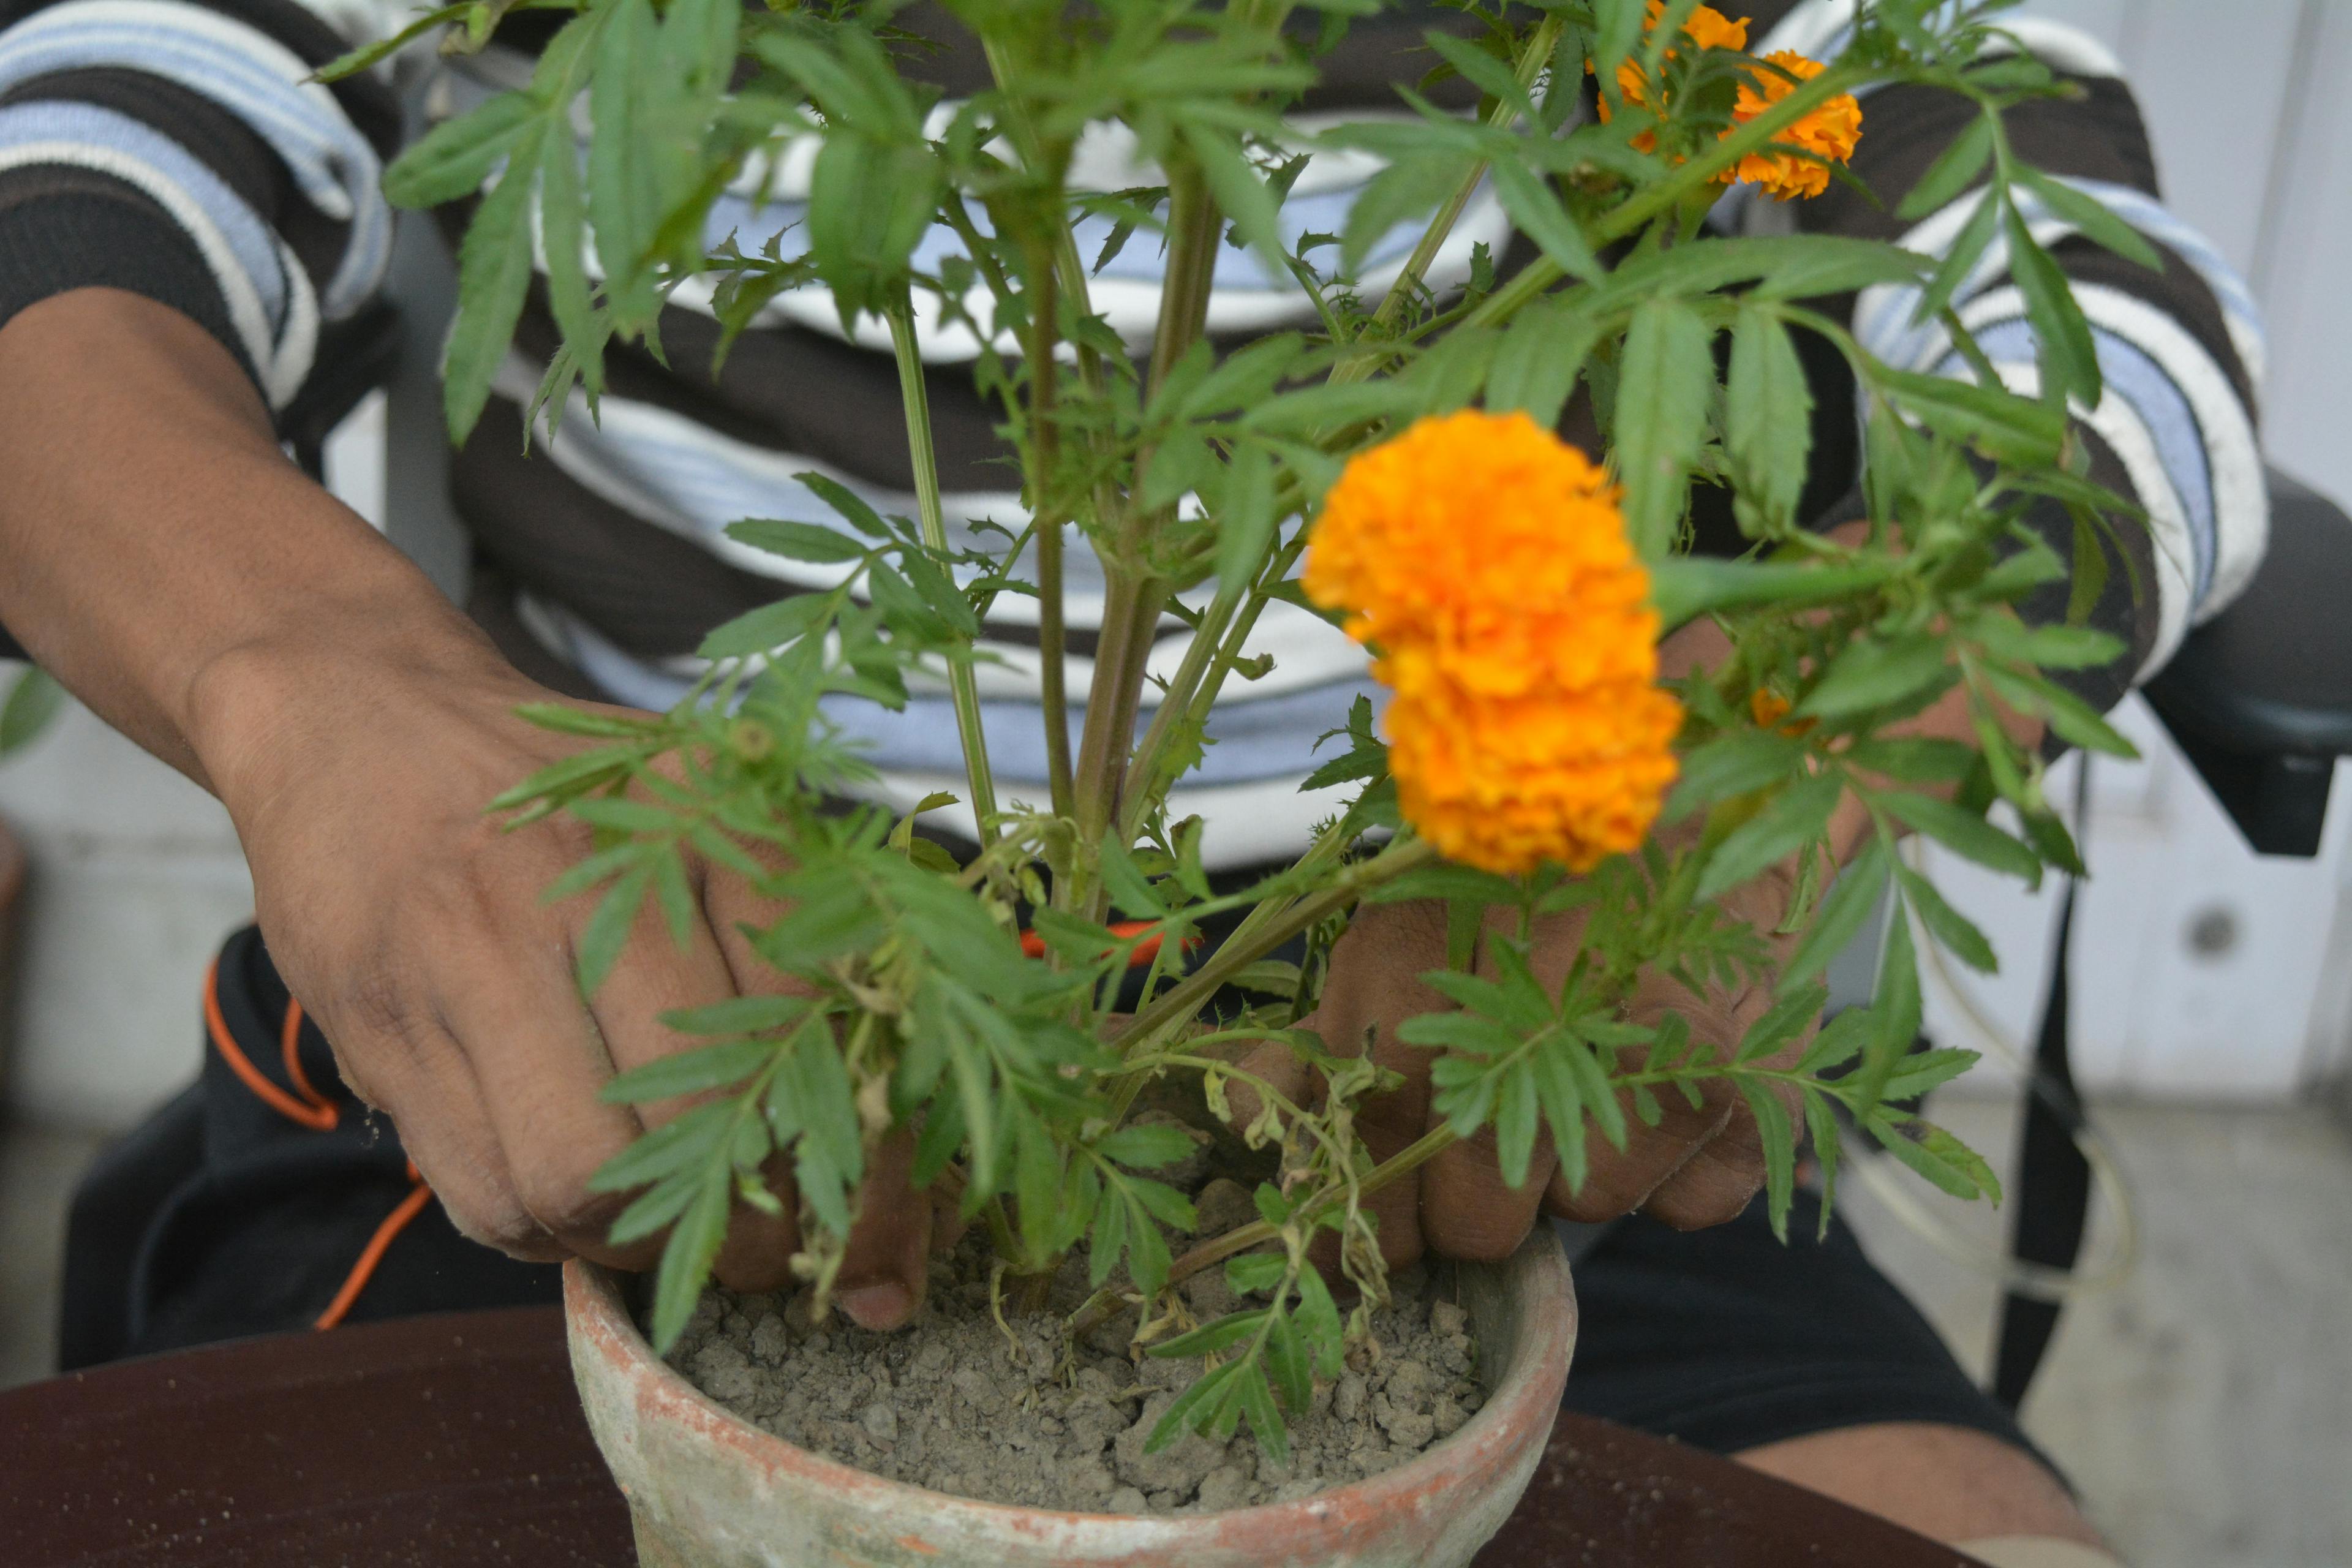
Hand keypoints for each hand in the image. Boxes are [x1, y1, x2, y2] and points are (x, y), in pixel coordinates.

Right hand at [195, 636, 935, 1327]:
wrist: (360, 715)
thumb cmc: (575, 799)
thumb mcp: (709, 826)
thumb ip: (805, 958)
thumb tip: (897, 1176)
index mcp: (710, 824)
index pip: (816, 1028)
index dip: (855, 1165)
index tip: (870, 1238)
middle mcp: (595, 882)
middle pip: (699, 1119)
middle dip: (751, 1230)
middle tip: (772, 1261)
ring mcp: (475, 953)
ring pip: (576, 1179)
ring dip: (632, 1244)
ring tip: (658, 1227)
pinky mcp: (381, 1024)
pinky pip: (480, 1195)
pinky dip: (538, 1231)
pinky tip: (562, 1193)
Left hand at [1232, 854, 1812, 1272]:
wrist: (1709, 784)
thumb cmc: (1526, 876)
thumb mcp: (1394, 931)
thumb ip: (1317, 1041)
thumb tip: (1252, 1133)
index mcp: (1416, 974)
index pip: (1370, 1158)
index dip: (1362, 1228)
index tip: (1366, 1243)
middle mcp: (1527, 1016)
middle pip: (1476, 1225)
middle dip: (1470, 1211)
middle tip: (1490, 1146)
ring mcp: (1655, 1057)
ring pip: (1586, 1213)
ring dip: (1578, 1173)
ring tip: (1592, 1067)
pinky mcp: (1751, 1089)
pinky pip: (1686, 1207)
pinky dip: (1676, 1170)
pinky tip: (1666, 1077)